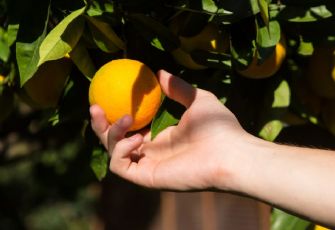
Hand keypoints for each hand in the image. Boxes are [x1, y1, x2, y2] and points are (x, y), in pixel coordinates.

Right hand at [90, 70, 249, 190]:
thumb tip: (159, 72)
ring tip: (127, 118)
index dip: (114, 114)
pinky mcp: (147, 178)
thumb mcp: (198, 99)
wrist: (230, 152)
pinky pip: (120, 166)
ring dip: (111, 133)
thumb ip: (178, 87)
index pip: (129, 128)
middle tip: (95, 105)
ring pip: (113, 152)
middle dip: (100, 124)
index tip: (104, 95)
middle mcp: (151, 152)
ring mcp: (148, 166)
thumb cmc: (219, 127)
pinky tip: (137, 139)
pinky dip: (120, 150)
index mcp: (160, 137)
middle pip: (114, 141)